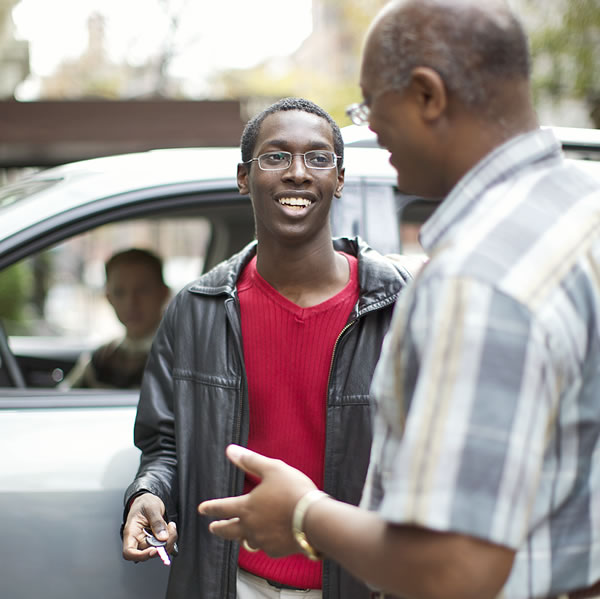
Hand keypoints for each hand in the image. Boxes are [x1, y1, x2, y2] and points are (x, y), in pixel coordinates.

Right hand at [122, 492, 177, 561]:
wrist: (149, 500)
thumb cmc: (145, 503)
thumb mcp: (151, 507)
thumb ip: (157, 522)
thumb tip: (163, 537)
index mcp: (131, 532)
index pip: (129, 552)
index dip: (141, 555)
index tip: (154, 549)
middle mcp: (138, 540)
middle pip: (147, 553)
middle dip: (162, 545)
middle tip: (170, 530)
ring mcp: (147, 541)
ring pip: (157, 551)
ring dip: (168, 542)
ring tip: (170, 526)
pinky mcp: (155, 540)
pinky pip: (163, 546)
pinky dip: (170, 539)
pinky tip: (170, 529)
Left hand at [198, 444, 316, 556]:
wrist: (314, 519)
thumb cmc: (293, 490)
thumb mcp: (272, 468)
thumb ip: (250, 461)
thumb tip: (230, 450)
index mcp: (246, 507)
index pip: (222, 508)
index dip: (210, 507)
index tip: (202, 509)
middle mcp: (250, 527)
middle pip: (228, 531)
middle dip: (219, 528)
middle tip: (213, 528)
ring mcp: (263, 541)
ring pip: (246, 541)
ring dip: (240, 537)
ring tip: (240, 536)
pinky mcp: (276, 551)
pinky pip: (265, 547)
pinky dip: (264, 542)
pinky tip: (268, 539)